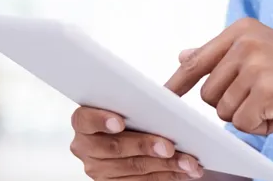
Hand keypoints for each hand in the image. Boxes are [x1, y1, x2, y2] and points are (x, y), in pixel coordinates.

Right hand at [70, 106, 204, 179]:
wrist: (130, 143)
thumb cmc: (130, 116)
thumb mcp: (128, 104)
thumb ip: (134, 101)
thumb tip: (163, 98)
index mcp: (84, 122)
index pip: (84, 119)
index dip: (101, 120)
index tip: (120, 122)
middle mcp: (86, 148)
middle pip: (114, 147)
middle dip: (145, 146)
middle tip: (169, 146)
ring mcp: (99, 169)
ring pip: (133, 168)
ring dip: (166, 165)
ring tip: (188, 161)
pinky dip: (167, 176)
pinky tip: (184, 171)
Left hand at [164, 18, 272, 136]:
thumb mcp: (261, 54)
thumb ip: (222, 56)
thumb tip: (183, 55)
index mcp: (242, 30)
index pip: (198, 60)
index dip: (177, 83)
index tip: (163, 96)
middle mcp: (246, 42)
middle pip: (208, 94)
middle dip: (232, 106)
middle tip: (263, 97)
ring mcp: (255, 65)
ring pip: (225, 112)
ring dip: (249, 117)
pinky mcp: (265, 90)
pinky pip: (243, 124)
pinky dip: (261, 127)